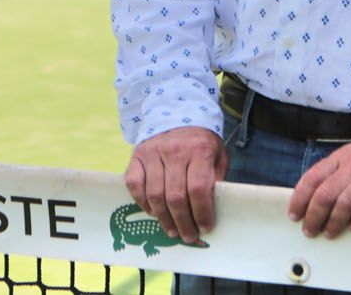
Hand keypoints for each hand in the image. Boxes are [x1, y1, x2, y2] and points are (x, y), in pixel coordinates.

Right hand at [124, 127, 227, 243]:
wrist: (176, 114)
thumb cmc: (200, 143)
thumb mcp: (217, 156)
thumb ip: (216, 180)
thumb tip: (213, 211)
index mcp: (199, 150)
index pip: (199, 188)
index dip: (202, 213)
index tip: (206, 228)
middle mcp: (174, 150)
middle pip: (176, 196)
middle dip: (183, 223)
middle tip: (188, 236)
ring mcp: (152, 152)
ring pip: (154, 194)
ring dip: (164, 219)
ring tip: (172, 231)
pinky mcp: (137, 156)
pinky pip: (134, 185)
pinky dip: (142, 203)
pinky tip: (153, 212)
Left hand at [288, 140, 350, 238]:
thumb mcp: (350, 159)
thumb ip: (333, 175)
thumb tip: (309, 201)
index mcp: (339, 158)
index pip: (312, 178)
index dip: (300, 198)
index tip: (294, 216)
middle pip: (326, 193)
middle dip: (314, 216)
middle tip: (310, 231)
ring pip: (345, 201)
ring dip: (334, 221)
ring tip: (329, 234)